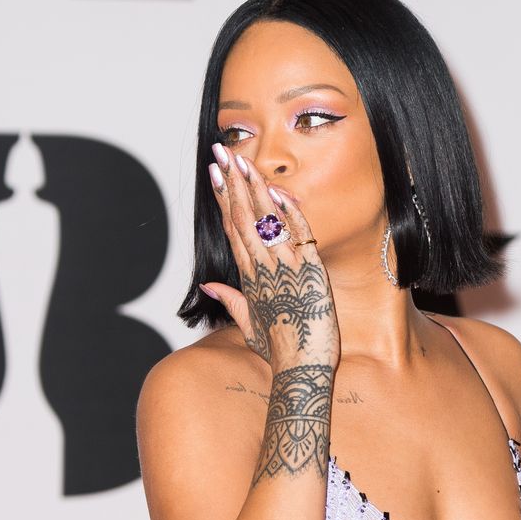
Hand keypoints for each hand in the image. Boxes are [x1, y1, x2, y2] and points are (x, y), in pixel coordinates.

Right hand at [199, 143, 340, 373]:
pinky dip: (287, 212)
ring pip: (265, 221)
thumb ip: (230, 301)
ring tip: (241, 160)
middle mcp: (262, 268)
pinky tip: (277, 189)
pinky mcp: (310, 270)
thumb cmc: (278, 350)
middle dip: (231, 183)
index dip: (223, 199)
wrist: (300, 367)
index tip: (215, 174)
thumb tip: (210, 286)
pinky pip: (297, 234)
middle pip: (242, 217)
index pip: (232, 230)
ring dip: (253, 189)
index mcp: (248, 278)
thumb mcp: (248, 325)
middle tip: (220, 152)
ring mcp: (285, 267)